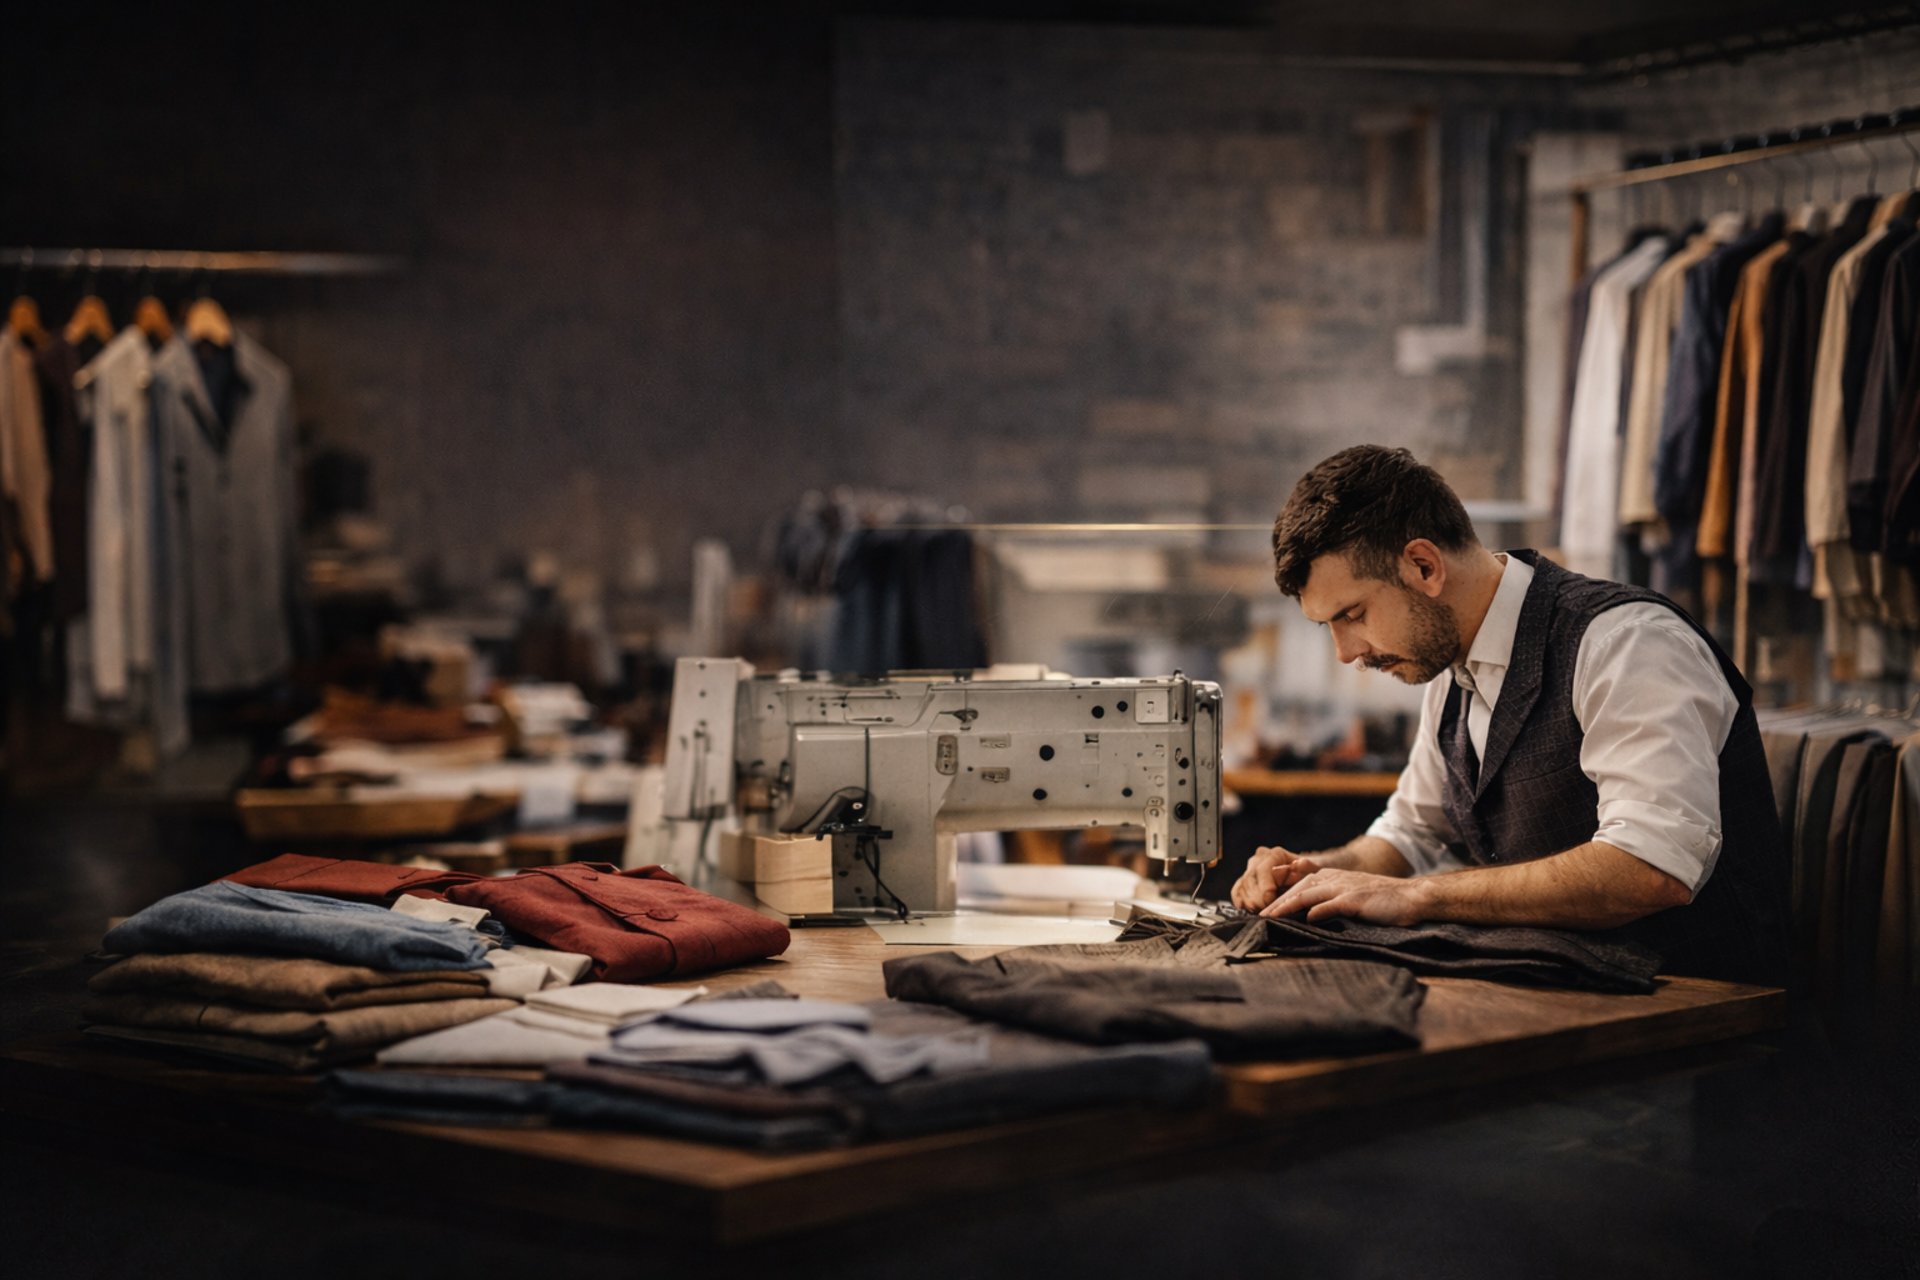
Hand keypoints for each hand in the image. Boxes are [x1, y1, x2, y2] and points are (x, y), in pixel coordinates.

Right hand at [1231, 845, 1322, 910]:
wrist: (1304, 879)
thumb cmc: (1309, 876)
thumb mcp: (1314, 872)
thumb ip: (1307, 869)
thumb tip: (1298, 864)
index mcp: (1275, 854)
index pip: (1263, 869)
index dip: (1265, 887)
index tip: (1269, 900)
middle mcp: (1258, 859)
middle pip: (1250, 880)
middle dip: (1258, 899)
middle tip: (1268, 912)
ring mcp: (1249, 871)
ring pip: (1242, 888)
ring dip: (1251, 903)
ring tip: (1264, 912)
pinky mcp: (1242, 882)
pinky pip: (1236, 893)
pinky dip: (1243, 903)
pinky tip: (1253, 909)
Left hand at [1260, 867, 1430, 926]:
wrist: (1412, 897)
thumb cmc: (1384, 901)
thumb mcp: (1354, 897)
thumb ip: (1333, 902)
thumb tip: (1311, 916)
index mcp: (1335, 878)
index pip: (1301, 885)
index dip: (1282, 896)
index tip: (1267, 909)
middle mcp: (1337, 879)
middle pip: (1299, 887)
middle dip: (1278, 900)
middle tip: (1261, 915)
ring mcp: (1346, 888)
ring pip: (1309, 893)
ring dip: (1288, 905)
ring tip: (1272, 917)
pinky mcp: (1357, 899)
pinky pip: (1332, 903)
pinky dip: (1318, 910)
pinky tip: (1307, 919)